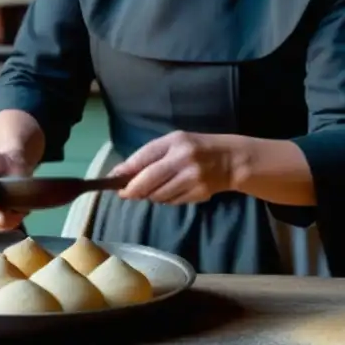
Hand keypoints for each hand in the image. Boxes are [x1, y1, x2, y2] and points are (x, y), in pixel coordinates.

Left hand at [108, 131, 237, 204]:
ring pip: (159, 195)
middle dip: (133, 190)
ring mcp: (192, 178)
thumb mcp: (173, 143)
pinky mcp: (199, 194)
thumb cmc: (196, 148)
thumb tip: (121, 173)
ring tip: (155, 188)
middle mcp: (183, 159)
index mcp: (175, 142)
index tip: (113, 182)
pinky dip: (166, 199)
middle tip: (126, 194)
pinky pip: (172, 202)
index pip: (143, 158)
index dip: (125, 173)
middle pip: (148, 181)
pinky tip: (172, 190)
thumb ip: (149, 156)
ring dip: (151, 196)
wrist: (231, 160)